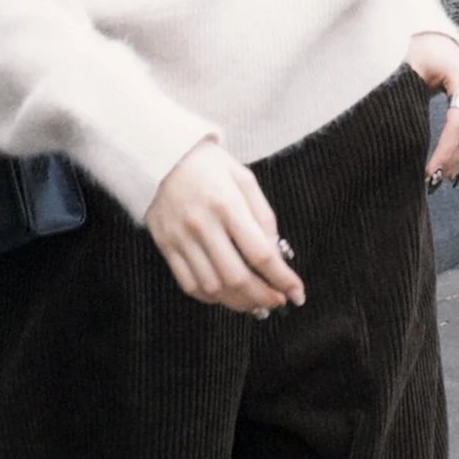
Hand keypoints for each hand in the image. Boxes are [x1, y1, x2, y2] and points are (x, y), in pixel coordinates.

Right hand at [146, 138, 306, 313]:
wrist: (162, 155)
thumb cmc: (209, 166)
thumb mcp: (244, 179)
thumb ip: (263, 216)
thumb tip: (275, 255)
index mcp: (227, 204)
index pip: (260, 254)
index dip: (282, 279)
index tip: (296, 293)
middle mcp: (202, 224)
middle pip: (237, 277)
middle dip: (263, 297)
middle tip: (277, 301)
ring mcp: (180, 238)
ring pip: (213, 287)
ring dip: (239, 302)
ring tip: (255, 303)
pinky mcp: (165, 245)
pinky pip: (189, 284)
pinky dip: (211, 298)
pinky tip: (226, 295)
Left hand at [405, 31, 458, 188]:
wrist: (430, 35)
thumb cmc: (415, 49)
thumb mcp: (408, 66)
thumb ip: (406, 94)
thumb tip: (400, 132)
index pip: (458, 123)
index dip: (446, 150)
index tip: (428, 171)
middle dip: (454, 160)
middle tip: (433, 181)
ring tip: (438, 178)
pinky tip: (448, 166)